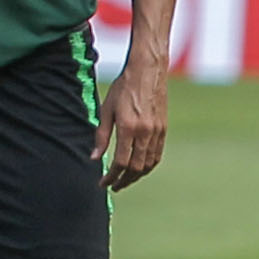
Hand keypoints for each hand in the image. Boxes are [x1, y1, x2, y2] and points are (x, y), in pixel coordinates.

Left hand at [98, 57, 168, 191]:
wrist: (147, 71)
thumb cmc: (123, 88)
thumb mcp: (106, 110)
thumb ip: (101, 135)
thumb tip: (94, 158)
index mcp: (128, 128)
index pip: (120, 163)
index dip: (111, 177)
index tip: (103, 183)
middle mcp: (144, 132)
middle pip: (135, 168)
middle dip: (124, 181)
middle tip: (114, 186)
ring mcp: (156, 132)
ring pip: (148, 164)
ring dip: (136, 176)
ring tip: (125, 180)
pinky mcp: (163, 129)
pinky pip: (157, 155)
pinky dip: (148, 166)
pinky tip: (139, 168)